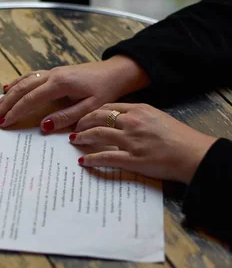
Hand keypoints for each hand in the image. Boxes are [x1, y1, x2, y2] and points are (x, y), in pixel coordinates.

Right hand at [0, 55, 149, 130]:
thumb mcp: (90, 108)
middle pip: (22, 89)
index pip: (31, 98)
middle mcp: (52, 75)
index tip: (4, 123)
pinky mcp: (54, 72)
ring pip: (23, 81)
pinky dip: (16, 83)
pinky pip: (30, 76)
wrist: (115, 72)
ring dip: (8, 95)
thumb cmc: (105, 91)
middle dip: (6, 104)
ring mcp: (52, 72)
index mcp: (60, 84)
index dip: (16, 111)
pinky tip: (7, 89)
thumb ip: (66, 117)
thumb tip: (44, 126)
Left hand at [71, 103, 216, 183]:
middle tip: (76, 128)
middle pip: (99, 117)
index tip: (86, 116)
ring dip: (83, 137)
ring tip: (75, 141)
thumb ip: (141, 117)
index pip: (109, 107)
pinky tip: (84, 161)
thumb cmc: (180, 138)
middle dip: (83, 122)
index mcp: (140, 110)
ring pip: (98, 134)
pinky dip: (92, 159)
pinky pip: (105, 157)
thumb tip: (125, 120)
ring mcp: (131, 140)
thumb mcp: (159, 118)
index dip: (93, 111)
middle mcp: (132, 122)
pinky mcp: (132, 159)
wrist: (192, 153)